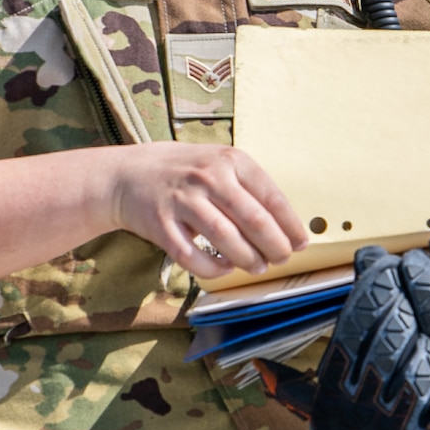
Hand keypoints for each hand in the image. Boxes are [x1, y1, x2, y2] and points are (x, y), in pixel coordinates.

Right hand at [104, 144, 309, 277]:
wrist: (128, 174)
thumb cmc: (185, 171)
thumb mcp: (220, 162)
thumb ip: (248, 187)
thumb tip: (285, 225)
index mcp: (230, 160)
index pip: (271, 197)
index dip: (290, 225)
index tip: (301, 243)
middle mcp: (209, 177)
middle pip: (253, 220)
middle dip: (275, 246)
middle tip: (283, 259)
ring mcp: (184, 201)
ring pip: (226, 239)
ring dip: (248, 259)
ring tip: (258, 267)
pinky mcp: (162, 225)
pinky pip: (193, 257)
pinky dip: (213, 269)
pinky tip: (225, 269)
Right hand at [259, 231, 429, 429]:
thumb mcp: (320, 410)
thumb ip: (320, 365)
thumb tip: (291, 337)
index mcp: (334, 391)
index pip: (354, 322)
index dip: (373, 284)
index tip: (385, 264)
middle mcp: (364, 404)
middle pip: (391, 332)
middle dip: (407, 296)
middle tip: (416, 278)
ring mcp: (400, 426)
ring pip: (423, 360)